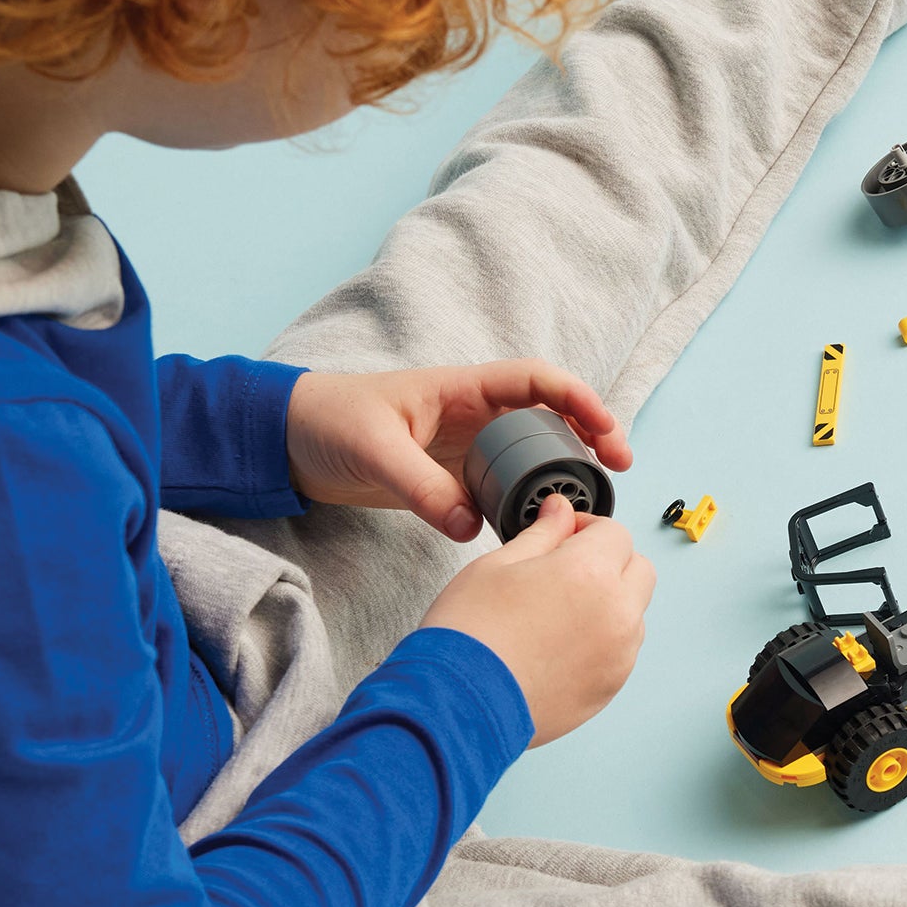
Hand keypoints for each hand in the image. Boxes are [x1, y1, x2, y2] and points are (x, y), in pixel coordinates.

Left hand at [285, 359, 630, 540]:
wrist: (289, 441)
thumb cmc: (328, 422)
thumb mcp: (375, 450)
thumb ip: (422, 487)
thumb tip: (469, 525)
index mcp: (462, 388)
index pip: (536, 381)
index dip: (577, 397)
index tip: (605, 427)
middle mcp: (473, 414)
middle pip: (549, 416)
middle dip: (589, 434)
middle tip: (617, 468)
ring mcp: (465, 447)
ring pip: (531, 453)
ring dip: (562, 469)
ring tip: (589, 498)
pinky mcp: (451, 478)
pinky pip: (501, 487)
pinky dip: (524, 501)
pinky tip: (536, 525)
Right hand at [423, 494, 654, 745]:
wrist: (456, 706)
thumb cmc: (469, 635)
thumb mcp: (498, 564)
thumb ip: (542, 533)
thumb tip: (560, 510)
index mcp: (591, 573)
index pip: (615, 533)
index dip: (587, 528)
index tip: (563, 536)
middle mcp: (616, 614)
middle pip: (638, 569)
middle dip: (609, 561)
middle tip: (565, 569)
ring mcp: (618, 656)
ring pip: (634, 612)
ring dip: (610, 601)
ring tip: (557, 613)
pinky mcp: (609, 689)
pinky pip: (621, 651)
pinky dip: (602, 640)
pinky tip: (558, 645)